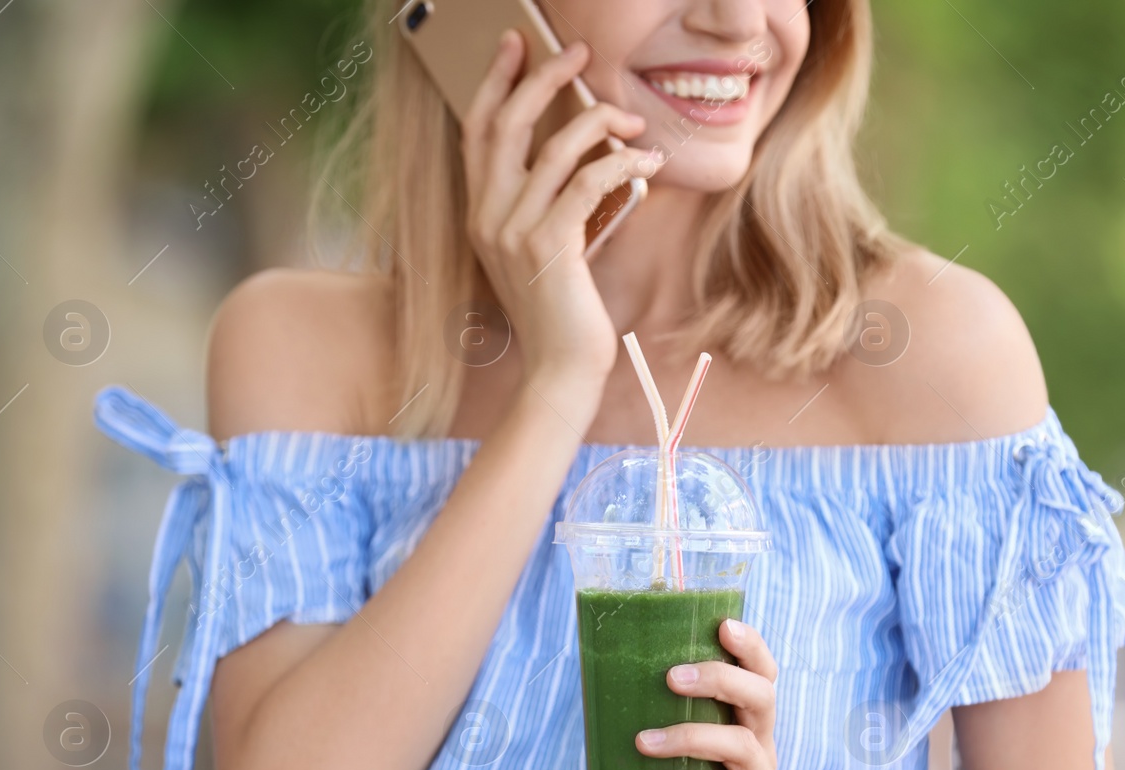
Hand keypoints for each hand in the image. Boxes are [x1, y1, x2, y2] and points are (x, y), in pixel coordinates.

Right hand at [461, 32, 664, 414]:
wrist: (561, 369)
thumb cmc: (562, 311)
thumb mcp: (546, 250)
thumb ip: (549, 206)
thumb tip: (587, 157)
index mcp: (480, 214)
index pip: (478, 131)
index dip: (494, 82)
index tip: (516, 45)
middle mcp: (487, 217)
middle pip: (507, 124)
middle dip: (543, 78)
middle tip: (576, 52)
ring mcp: (513, 232)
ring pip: (553, 149)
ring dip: (597, 121)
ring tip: (631, 120)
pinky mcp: (548, 247)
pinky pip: (586, 183)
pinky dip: (620, 164)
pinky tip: (646, 163)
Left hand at [630, 619, 785, 769]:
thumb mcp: (656, 769)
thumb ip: (639, 734)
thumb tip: (593, 692)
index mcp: (743, 729)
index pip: (761, 676)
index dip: (749, 647)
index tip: (722, 622)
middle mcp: (760, 752)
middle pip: (762, 697)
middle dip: (719, 677)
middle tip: (671, 676)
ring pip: (742, 743)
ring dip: (688, 734)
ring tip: (642, 741)